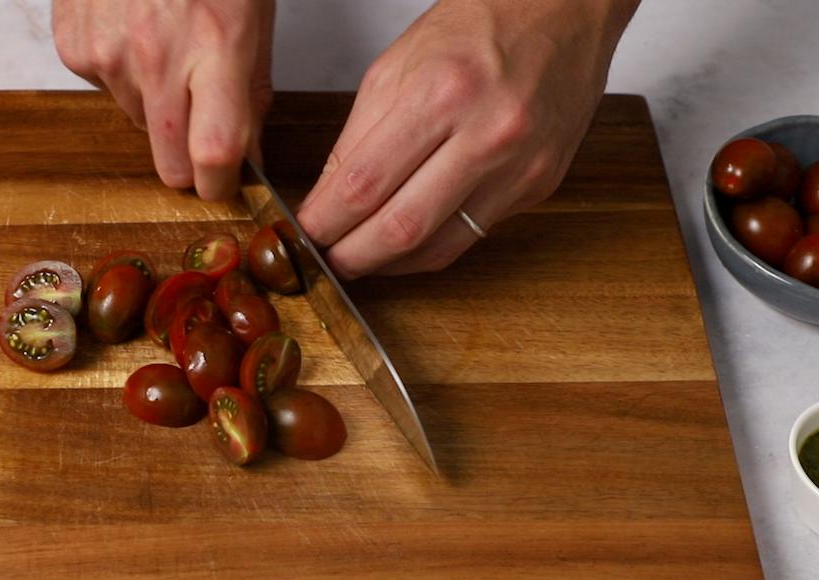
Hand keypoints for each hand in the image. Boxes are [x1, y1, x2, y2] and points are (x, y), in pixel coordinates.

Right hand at [52, 0, 275, 200]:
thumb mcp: (252, 16)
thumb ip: (251, 93)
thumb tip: (248, 155)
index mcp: (216, 44)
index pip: (214, 153)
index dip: (220, 183)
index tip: (224, 184)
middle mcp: (157, 55)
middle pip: (169, 163)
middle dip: (189, 163)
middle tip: (201, 131)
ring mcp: (108, 53)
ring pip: (137, 125)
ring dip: (155, 107)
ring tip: (166, 50)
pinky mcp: (75, 47)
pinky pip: (105, 91)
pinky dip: (122, 75)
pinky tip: (133, 32)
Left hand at [296, 0, 639, 278]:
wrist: (564, 11)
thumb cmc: (479, 26)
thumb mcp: (396, 66)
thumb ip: (358, 138)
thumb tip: (325, 200)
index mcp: (442, 93)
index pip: (362, 183)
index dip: (324, 220)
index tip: (304, 232)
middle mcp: (487, 134)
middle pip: (400, 227)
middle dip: (350, 255)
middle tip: (325, 261)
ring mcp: (519, 166)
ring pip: (437, 247)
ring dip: (387, 265)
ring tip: (358, 260)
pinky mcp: (539, 186)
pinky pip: (470, 238)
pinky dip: (427, 250)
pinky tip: (402, 247)